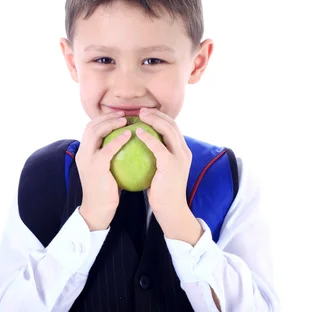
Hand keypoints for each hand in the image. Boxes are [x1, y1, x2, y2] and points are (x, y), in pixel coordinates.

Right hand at [76, 110, 130, 230]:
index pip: (90, 128)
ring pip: (96, 132)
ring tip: (126, 121)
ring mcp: (87, 159)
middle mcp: (82, 153)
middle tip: (124, 114)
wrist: (98, 210)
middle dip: (107, 117)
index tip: (120, 116)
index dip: (103, 119)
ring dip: (111, 123)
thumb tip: (128, 144)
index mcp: (83, 152)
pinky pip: (108, 149)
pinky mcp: (95, 167)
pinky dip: (118, 139)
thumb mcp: (106, 170)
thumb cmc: (106, 191)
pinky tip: (129, 134)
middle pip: (91, 126)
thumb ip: (110, 156)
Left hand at [135, 108, 201, 242]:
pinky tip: (137, 133)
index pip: (173, 127)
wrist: (171, 209)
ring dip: (154, 120)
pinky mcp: (172, 165)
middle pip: (172, 124)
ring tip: (139, 116)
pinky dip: (148, 138)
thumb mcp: (160, 170)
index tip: (145, 113)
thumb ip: (156, 157)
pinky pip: (159, 147)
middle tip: (140, 110)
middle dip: (157, 114)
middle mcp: (184, 151)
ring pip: (168, 131)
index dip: (160, 117)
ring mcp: (180, 157)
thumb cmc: (161, 191)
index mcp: (182, 151)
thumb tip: (139, 146)